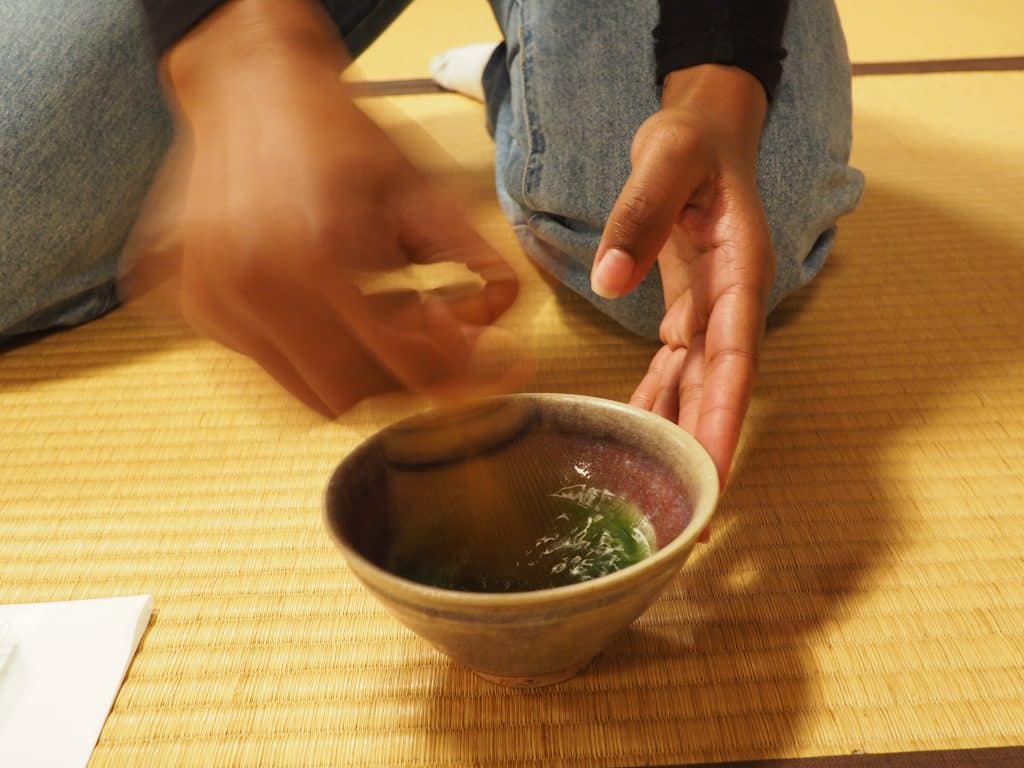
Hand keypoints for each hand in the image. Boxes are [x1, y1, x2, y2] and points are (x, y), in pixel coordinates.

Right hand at [121, 0, 518, 415]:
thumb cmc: (339, 133)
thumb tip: (504, 330)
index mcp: (323, 247)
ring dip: (359, 378)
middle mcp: (259, 280)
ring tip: (378, 322)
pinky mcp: (198, 306)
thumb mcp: (421, 184)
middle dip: (404, 382)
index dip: (455, 372)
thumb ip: (471, 258)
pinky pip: (272, 368)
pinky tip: (330, 310)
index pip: (405, 361)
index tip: (481, 357)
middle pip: (355, 397)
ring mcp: (217, 298)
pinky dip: (312, 357)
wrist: (246, 86)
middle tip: (430, 345)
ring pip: (310, 397)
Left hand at [591, 65, 774, 485]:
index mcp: (743, 270)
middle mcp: (735, 300)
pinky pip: (674, 366)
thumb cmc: (693, 138)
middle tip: (693, 515)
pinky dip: (656, 400)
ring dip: (680, 434)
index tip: (714, 471)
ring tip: (662, 491)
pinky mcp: (691, 309)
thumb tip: (610, 279)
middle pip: (721, 385)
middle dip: (707, 448)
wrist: (703, 128)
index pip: (736, 357)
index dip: (726, 416)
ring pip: (698, 385)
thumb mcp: (666, 159)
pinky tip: (635, 433)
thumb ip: (641, 215)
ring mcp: (714, 308)